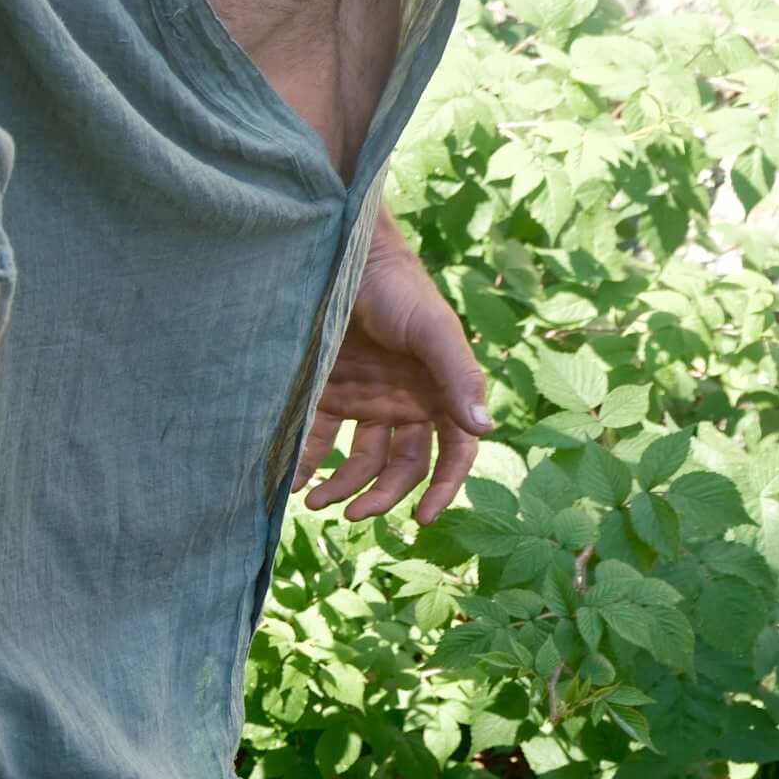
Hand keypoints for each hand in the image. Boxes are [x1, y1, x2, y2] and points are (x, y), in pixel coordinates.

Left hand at [296, 227, 491, 523]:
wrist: (343, 259)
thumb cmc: (397, 290)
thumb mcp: (433, 331)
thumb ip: (458, 378)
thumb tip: (485, 430)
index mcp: (439, 394)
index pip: (453, 453)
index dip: (444, 487)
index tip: (423, 519)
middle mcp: (404, 404)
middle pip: (400, 466)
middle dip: (380, 494)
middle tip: (350, 514)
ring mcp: (365, 401)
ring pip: (359, 461)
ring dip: (341, 486)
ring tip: (315, 501)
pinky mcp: (326, 395)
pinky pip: (318, 441)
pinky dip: (308, 464)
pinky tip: (293, 481)